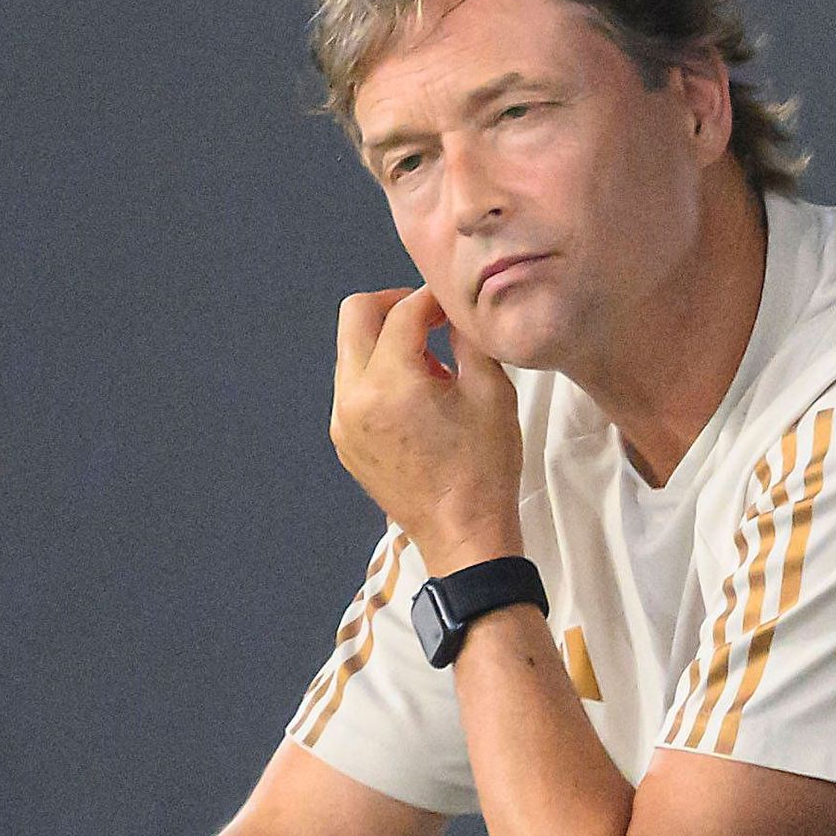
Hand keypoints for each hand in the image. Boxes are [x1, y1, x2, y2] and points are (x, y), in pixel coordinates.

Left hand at [330, 284, 528, 572]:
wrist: (463, 535)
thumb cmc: (485, 469)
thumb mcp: (493, 395)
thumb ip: (470, 342)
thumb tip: (456, 316)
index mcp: (391, 383)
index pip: (403, 313)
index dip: (431, 300)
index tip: (453, 305)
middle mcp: (353, 397)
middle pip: (354, 316)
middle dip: (392, 305)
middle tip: (428, 317)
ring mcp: (342, 421)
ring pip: (350, 352)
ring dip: (385, 343)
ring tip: (429, 368)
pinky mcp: (344, 441)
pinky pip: (351, 388)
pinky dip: (378, 377)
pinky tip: (416, 400)